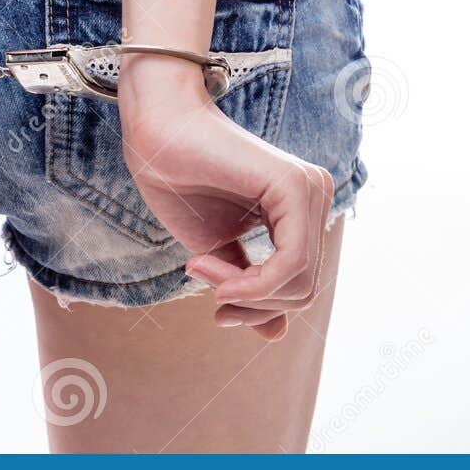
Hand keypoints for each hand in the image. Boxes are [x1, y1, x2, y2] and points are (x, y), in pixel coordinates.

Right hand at [119, 59, 332, 341]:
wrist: (153, 134)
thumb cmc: (179, 183)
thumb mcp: (219, 255)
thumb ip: (251, 287)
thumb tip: (278, 335)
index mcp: (301, 210)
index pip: (301, 284)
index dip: (257, 308)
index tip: (215, 306)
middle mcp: (316, 195)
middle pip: (305, 289)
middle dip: (252, 304)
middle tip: (208, 290)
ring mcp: (311, 188)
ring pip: (299, 283)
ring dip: (244, 293)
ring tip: (199, 267)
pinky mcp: (296, 187)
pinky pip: (291, 263)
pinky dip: (253, 284)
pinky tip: (214, 276)